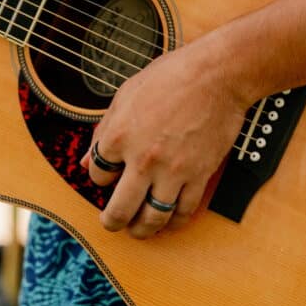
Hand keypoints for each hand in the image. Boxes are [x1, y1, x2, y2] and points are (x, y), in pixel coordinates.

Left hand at [80, 36, 249, 238]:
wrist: (217, 75)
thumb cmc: (172, 77)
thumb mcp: (126, 95)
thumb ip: (105, 129)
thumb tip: (88, 160)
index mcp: (119, 136)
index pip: (98, 174)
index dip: (100, 178)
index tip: (108, 176)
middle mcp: (142, 159)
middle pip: (119, 210)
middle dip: (111, 222)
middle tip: (111, 223)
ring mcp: (172, 171)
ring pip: (152, 218)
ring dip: (142, 230)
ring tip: (138, 230)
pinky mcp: (199, 175)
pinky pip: (183, 211)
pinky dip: (174, 222)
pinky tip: (168, 222)